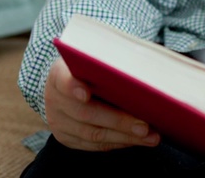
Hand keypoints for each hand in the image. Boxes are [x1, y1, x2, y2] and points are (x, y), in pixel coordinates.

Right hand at [44, 56, 161, 151]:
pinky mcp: (66, 138)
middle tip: (144, 125)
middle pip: (85, 113)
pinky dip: (119, 142)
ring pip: (93, 134)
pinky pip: (95, 145)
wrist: (66, 84)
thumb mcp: (94, 59)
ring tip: (150, 137)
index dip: (74, 87)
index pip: (63, 80)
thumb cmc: (90, 67)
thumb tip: (142, 76)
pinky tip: (138, 140)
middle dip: (118, 121)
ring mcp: (58, 121)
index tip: (86, 94)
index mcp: (59, 73)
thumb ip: (109, 64)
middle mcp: (54, 99)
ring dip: (125, 137)